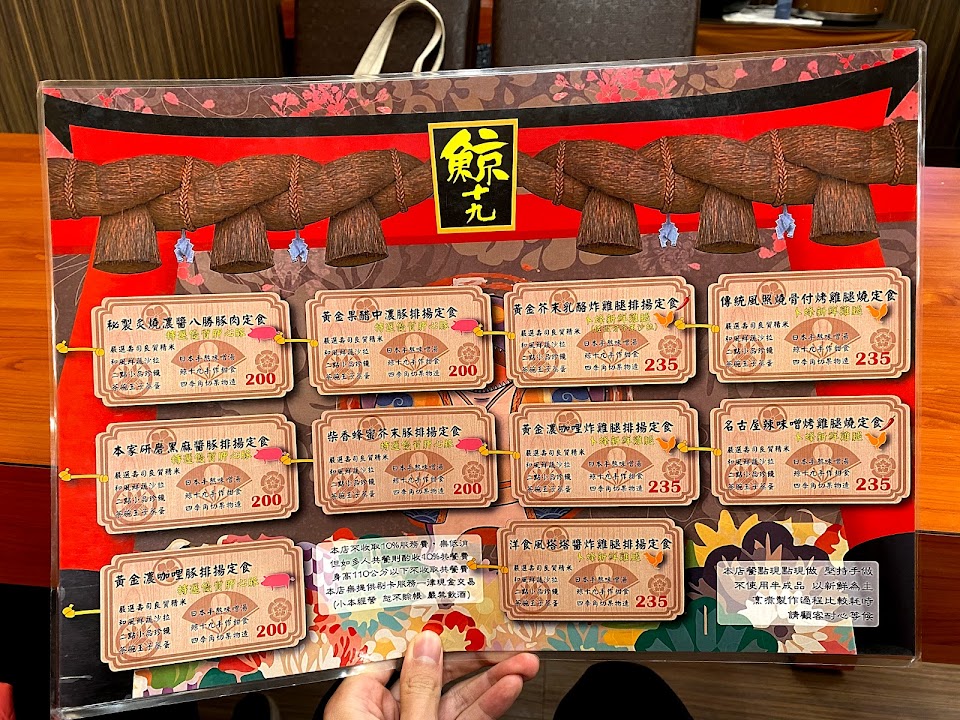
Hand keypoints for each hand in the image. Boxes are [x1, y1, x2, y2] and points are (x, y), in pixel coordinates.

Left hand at [323, 630, 538, 719]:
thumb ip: (417, 690)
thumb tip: (426, 644)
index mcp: (357, 706)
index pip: (392, 656)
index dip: (427, 636)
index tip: (457, 619)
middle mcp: (383, 718)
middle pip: (430, 676)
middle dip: (473, 661)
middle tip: (505, 645)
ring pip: (453, 702)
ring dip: (490, 684)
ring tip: (523, 665)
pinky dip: (485, 708)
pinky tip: (508, 691)